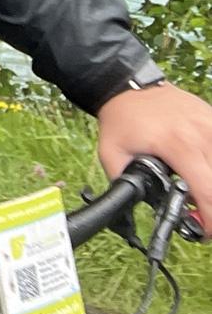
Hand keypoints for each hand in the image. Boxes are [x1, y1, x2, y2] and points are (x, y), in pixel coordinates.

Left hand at [98, 80, 211, 221]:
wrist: (125, 83)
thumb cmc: (121, 118)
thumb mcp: (112, 154)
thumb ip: (124, 183)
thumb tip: (132, 207)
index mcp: (178, 144)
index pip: (208, 191)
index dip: (211, 219)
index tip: (203, 229)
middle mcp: (201, 133)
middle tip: (199, 212)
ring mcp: (210, 124)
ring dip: (210, 184)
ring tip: (196, 187)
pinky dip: (210, 163)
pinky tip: (199, 168)